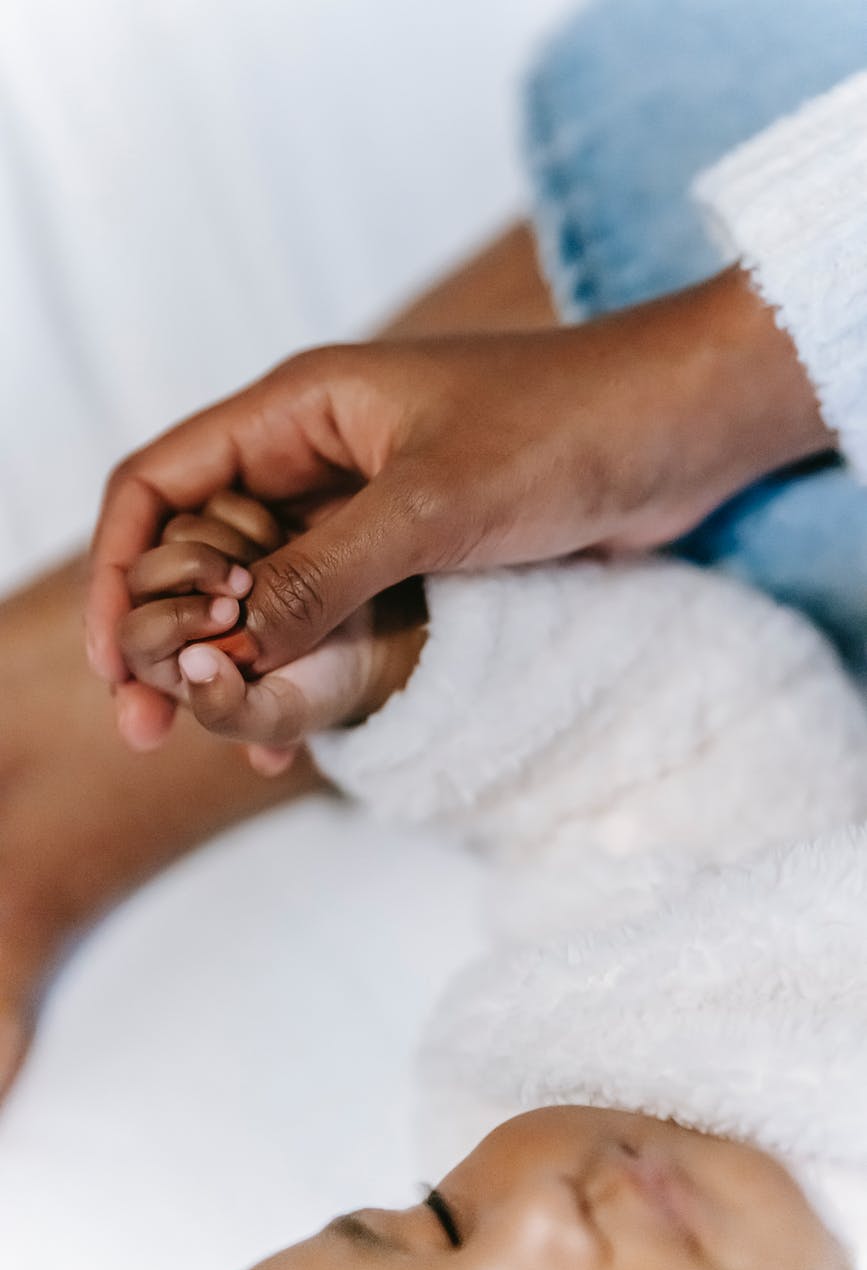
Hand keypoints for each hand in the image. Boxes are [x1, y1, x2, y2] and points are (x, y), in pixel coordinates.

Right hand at [89, 267, 829, 749]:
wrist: (678, 433)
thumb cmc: (563, 430)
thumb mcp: (431, 507)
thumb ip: (322, 576)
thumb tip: (225, 650)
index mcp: (297, 409)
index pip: (160, 483)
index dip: (121, 569)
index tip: (117, 660)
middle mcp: (316, 455)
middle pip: (200, 545)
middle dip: (170, 632)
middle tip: (156, 723)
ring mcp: (364, 506)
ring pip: (265, 590)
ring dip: (238, 663)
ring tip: (229, 741)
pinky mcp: (411, 551)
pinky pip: (331, 613)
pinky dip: (305, 668)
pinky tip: (298, 733)